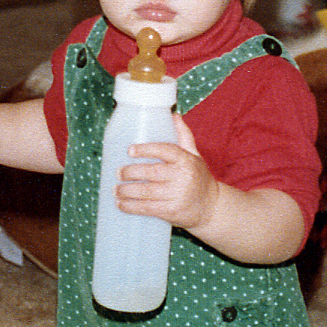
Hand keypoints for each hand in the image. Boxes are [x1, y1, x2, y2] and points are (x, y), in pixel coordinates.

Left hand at [118, 113, 217, 230]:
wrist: (211, 207)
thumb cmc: (199, 177)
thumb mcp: (194, 155)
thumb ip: (184, 136)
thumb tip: (173, 115)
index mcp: (186, 160)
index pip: (165, 150)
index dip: (146, 149)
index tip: (130, 150)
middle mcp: (182, 177)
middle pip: (151, 172)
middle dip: (130, 173)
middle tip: (118, 173)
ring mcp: (177, 195)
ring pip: (146, 192)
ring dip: (127, 191)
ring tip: (115, 189)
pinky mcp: (172, 211)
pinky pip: (147, 208)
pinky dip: (131, 207)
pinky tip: (121, 204)